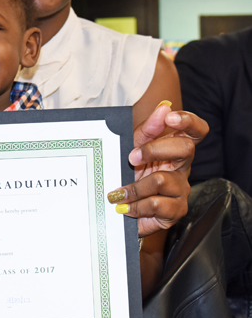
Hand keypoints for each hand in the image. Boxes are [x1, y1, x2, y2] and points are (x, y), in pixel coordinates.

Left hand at [108, 103, 208, 236]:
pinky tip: (127, 207)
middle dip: (154, 150)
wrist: (120, 209)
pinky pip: (156, 204)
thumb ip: (148, 130)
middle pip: (185, 148)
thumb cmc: (130, 177)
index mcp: (175, 149)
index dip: (188, 121)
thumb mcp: (132, 149)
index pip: (196, 131)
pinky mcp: (176, 210)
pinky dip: (136, 206)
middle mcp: (182, 168)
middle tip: (131, 159)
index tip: (170, 117)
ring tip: (120, 193)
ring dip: (135, 187)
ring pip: (162, 180)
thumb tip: (164, 107)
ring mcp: (181, 190)